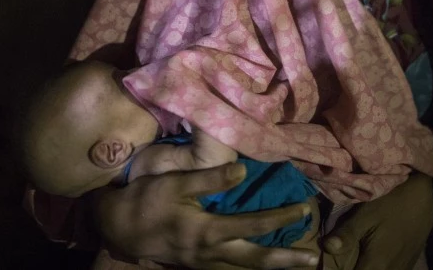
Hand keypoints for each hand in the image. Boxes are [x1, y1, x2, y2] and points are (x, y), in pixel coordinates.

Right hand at [94, 163, 319, 268]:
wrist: (119, 226)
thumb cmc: (147, 200)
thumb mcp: (176, 183)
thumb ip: (210, 179)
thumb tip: (243, 172)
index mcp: (208, 231)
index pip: (254, 226)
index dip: (281, 218)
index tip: (304, 209)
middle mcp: (210, 253)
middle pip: (256, 260)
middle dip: (286, 260)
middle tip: (313, 258)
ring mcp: (204, 263)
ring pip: (245, 269)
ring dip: (272, 267)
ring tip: (297, 263)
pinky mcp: (198, 264)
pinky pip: (231, 269)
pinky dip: (250, 267)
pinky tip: (263, 264)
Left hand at [321, 173, 432, 269]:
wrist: (423, 194)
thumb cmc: (391, 201)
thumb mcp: (366, 214)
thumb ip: (346, 234)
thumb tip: (326, 248)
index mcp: (377, 263)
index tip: (332, 266)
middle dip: (356, 269)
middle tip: (344, 261)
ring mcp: (405, 267)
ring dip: (369, 268)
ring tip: (359, 258)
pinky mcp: (411, 261)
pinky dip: (381, 267)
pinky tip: (374, 258)